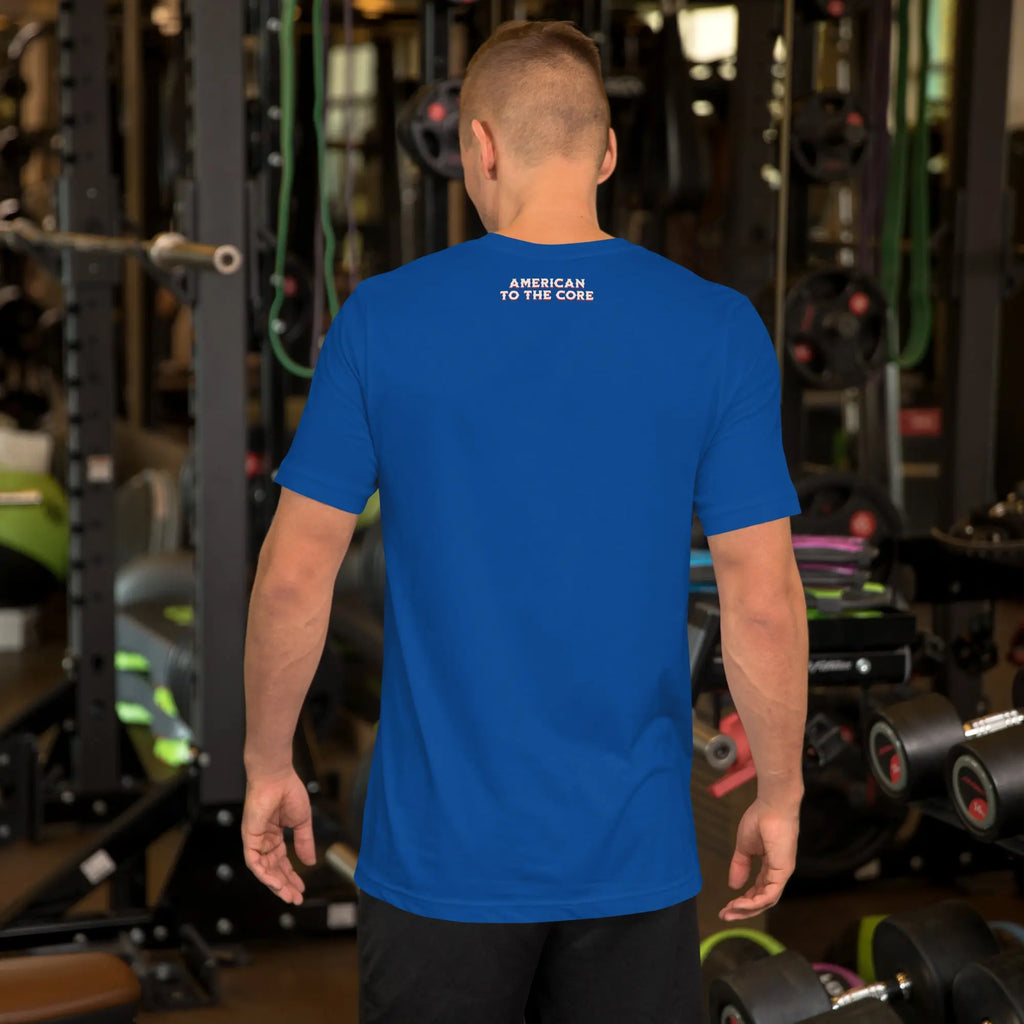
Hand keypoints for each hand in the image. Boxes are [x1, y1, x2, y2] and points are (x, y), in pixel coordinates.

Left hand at [241, 768, 316, 903]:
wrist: (277, 776)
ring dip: (275, 884)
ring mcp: (255, 840)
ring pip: (263, 869)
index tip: (301, 889)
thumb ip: (305, 842)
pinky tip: (276, 883)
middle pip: (273, 869)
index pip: (281, 861)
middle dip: (285, 885)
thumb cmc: (288, 792)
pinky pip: (254, 862)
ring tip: (288, 895)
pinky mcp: (249, 837)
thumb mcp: (301, 822)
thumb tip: (310, 862)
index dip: (291, 876)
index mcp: (274, 835)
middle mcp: (263, 840)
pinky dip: (264, 874)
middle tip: (296, 898)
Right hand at [719, 797, 799, 920]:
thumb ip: (740, 866)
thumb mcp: (744, 847)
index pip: (758, 890)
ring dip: (747, 909)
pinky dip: (755, 902)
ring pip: (766, 901)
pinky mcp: (783, 871)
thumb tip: (734, 886)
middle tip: (724, 916)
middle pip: (762, 900)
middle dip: (743, 910)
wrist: (772, 805)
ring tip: (728, 911)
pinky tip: (740, 904)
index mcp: (771, 867)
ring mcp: (782, 873)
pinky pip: (770, 894)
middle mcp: (778, 873)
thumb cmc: (760, 819)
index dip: (742, 900)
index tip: (726, 907)